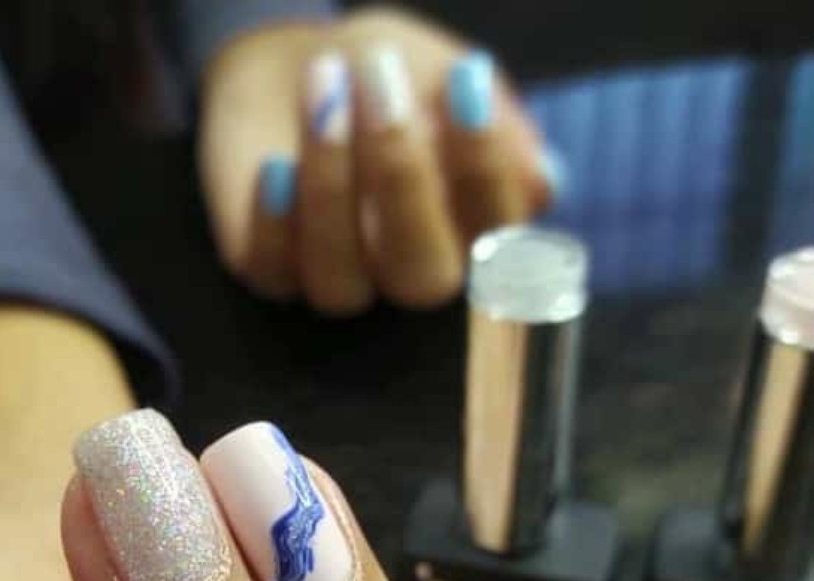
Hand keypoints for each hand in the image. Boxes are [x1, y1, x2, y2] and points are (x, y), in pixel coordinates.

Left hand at [200, 6, 557, 312]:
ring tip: (325, 87)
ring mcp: (341, 277)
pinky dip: (275, 222)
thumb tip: (541, 184)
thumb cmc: (384, 70)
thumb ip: (489, 123)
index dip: (485, 170)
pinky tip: (275, 166)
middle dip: (402, 179)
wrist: (293, 60)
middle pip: (422, 279)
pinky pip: (274, 274)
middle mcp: (411, 269)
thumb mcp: (440, 71)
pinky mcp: (273, 270)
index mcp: (470, 230)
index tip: (466, 80)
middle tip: (381, 76)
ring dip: (332, 188)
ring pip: (342, 284)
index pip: (498, 235)